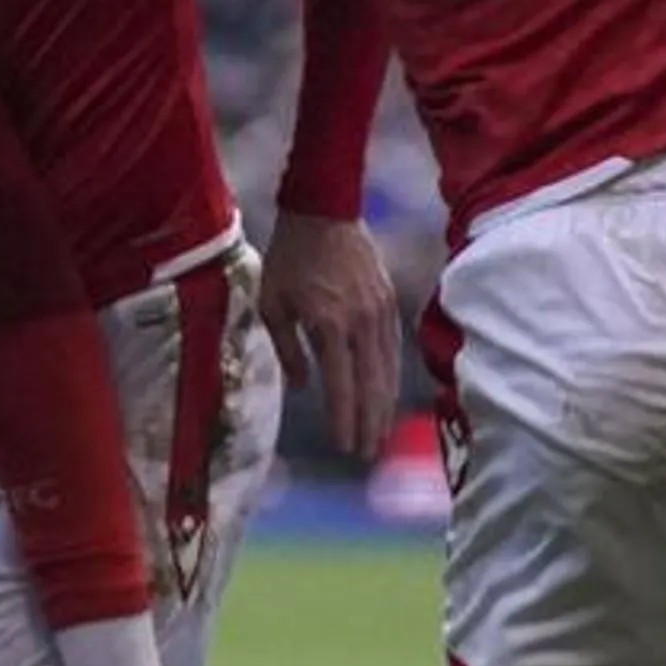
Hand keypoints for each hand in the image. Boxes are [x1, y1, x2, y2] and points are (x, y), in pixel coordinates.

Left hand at [258, 211, 399, 457]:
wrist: (324, 211)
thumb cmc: (289, 257)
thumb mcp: (272, 303)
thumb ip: (286, 349)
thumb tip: (303, 387)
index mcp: (328, 324)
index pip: (341, 385)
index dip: (344, 420)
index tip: (345, 447)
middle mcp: (360, 322)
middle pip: (370, 384)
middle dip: (369, 423)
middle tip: (366, 454)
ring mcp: (380, 312)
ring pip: (386, 369)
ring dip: (383, 405)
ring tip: (379, 434)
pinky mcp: (389, 302)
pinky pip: (393, 349)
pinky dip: (390, 376)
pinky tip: (386, 395)